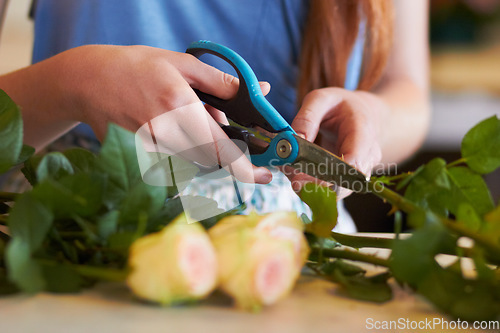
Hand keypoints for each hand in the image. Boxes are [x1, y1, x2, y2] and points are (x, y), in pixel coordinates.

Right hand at [48, 45, 272, 183]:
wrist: (89, 81)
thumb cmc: (137, 67)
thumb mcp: (182, 64)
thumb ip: (223, 82)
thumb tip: (261, 91)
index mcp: (179, 106)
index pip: (222, 150)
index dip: (247, 170)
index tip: (266, 177)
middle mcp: (164, 133)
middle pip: (211, 160)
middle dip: (224, 150)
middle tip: (213, 124)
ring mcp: (149, 150)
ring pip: (193, 163)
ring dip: (201, 148)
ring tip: (182, 119)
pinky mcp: (137, 159)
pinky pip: (173, 163)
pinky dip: (182, 151)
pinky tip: (167, 127)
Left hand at [287, 87, 387, 199]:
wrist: (363, 114)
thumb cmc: (341, 105)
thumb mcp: (322, 99)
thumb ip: (307, 117)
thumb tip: (293, 141)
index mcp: (363, 131)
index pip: (353, 161)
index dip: (330, 174)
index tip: (304, 177)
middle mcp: (368, 155)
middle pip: (345, 181)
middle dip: (316, 185)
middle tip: (292, 181)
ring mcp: (362, 170)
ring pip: (338, 189)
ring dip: (313, 187)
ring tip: (291, 175)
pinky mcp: (350, 178)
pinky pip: (333, 188)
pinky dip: (314, 185)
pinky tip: (296, 176)